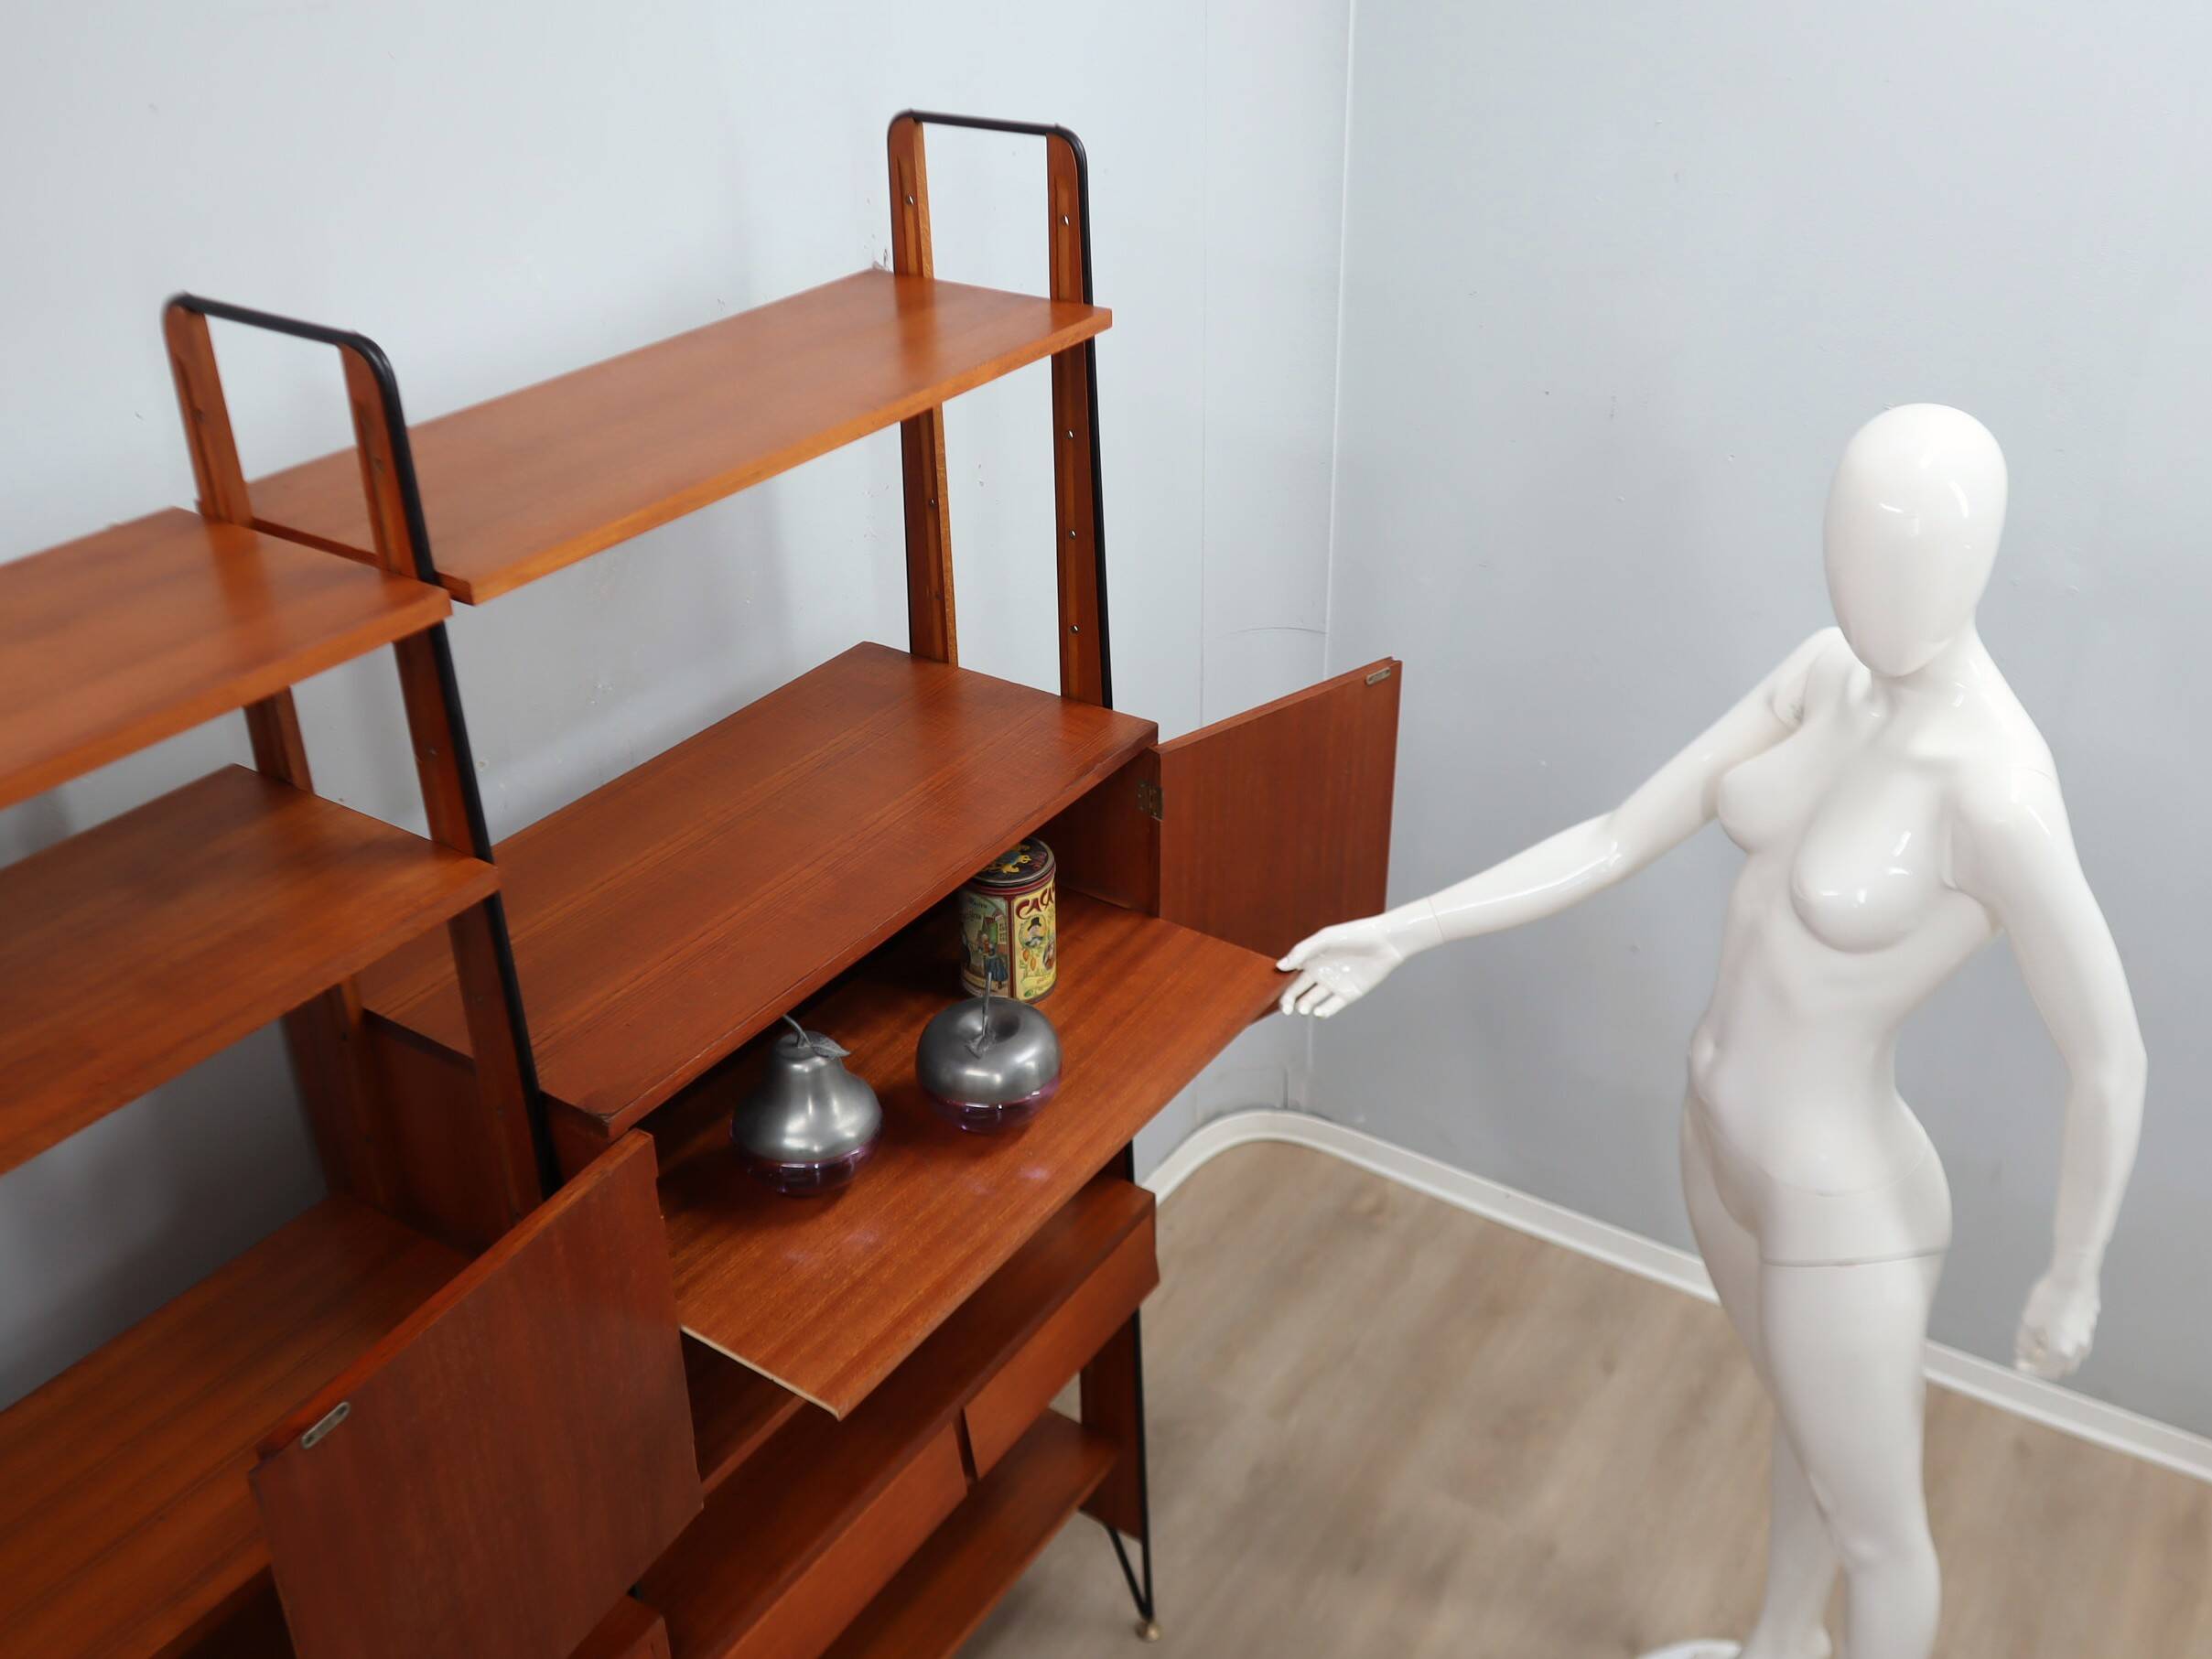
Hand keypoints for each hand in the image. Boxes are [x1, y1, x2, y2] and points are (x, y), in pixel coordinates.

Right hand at [1276, 917, 1408, 1017]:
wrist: (1385, 942)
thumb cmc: (1354, 935)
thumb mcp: (1325, 939)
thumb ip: (1302, 951)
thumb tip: (1281, 966)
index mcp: (1310, 959)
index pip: (1289, 975)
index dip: (1280, 985)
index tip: (1273, 992)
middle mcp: (1319, 973)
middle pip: (1297, 991)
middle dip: (1289, 1001)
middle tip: (1286, 1010)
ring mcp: (1333, 984)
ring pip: (1312, 1000)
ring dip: (1305, 1006)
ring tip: (1303, 1009)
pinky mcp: (1348, 994)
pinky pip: (1332, 1006)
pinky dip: (1324, 1011)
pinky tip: (1320, 1012)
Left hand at [2015, 1267, 2100, 1379]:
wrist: (2075, 1277)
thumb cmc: (2050, 1298)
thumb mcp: (2029, 1320)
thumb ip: (2025, 1341)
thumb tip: (2023, 1352)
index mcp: (2062, 1351)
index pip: (2047, 1371)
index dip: (2031, 1370)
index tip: (2019, 1364)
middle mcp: (2079, 1348)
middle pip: (2062, 1367)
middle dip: (2045, 1364)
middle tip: (2029, 1355)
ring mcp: (2087, 1336)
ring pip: (2072, 1355)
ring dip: (2056, 1355)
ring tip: (2039, 1341)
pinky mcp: (2090, 1324)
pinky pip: (2077, 1341)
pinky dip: (2065, 1343)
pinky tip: (2053, 1329)